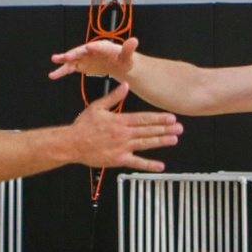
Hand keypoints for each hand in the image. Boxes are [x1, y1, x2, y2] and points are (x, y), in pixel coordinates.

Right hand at [49, 35, 139, 81]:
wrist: (118, 65)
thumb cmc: (124, 60)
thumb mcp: (127, 57)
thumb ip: (129, 49)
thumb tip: (134, 40)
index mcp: (103, 46)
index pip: (98, 46)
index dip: (94, 47)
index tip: (89, 47)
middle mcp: (91, 49)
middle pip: (81, 51)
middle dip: (74, 53)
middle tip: (66, 56)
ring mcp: (84, 57)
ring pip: (72, 58)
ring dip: (63, 60)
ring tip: (54, 60)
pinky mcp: (80, 65)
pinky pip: (70, 68)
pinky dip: (62, 71)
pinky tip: (53, 75)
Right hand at [64, 81, 182, 171]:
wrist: (72, 144)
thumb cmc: (83, 126)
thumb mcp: (97, 107)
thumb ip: (113, 97)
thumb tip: (125, 85)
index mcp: (119, 121)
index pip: (143, 118)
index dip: (158, 118)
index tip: (170, 117)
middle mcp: (123, 134)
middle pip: (148, 130)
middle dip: (165, 129)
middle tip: (179, 128)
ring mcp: (122, 147)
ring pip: (145, 144)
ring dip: (161, 142)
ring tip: (174, 139)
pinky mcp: (119, 159)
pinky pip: (136, 162)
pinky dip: (148, 165)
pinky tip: (160, 165)